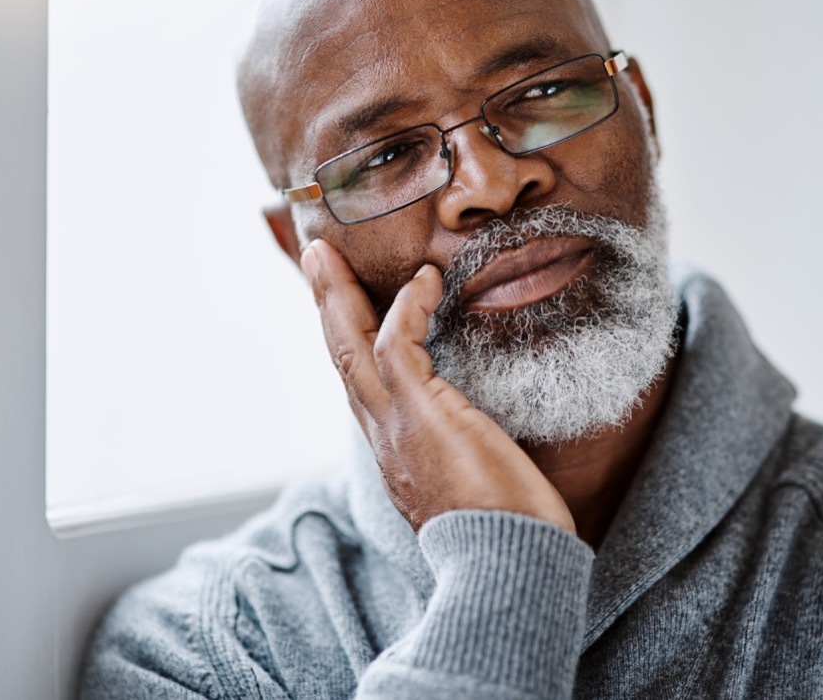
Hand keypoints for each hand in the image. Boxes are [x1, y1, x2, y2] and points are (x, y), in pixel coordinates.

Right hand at [300, 239, 575, 533]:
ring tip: (328, 253)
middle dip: (326, 304)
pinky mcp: (418, 414)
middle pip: (340, 356)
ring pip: (350, 344)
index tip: (347, 307)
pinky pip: (395, 344)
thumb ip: (464, 453)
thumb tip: (482, 436)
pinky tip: (425, 280)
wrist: (506, 568)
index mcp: (395, 452)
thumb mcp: (474, 484)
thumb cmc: (507, 533)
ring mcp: (394, 426)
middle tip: (315, 258)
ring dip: (336, 293)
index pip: (361, 384)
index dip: (350, 341)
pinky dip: (406, 306)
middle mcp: (382, 438)